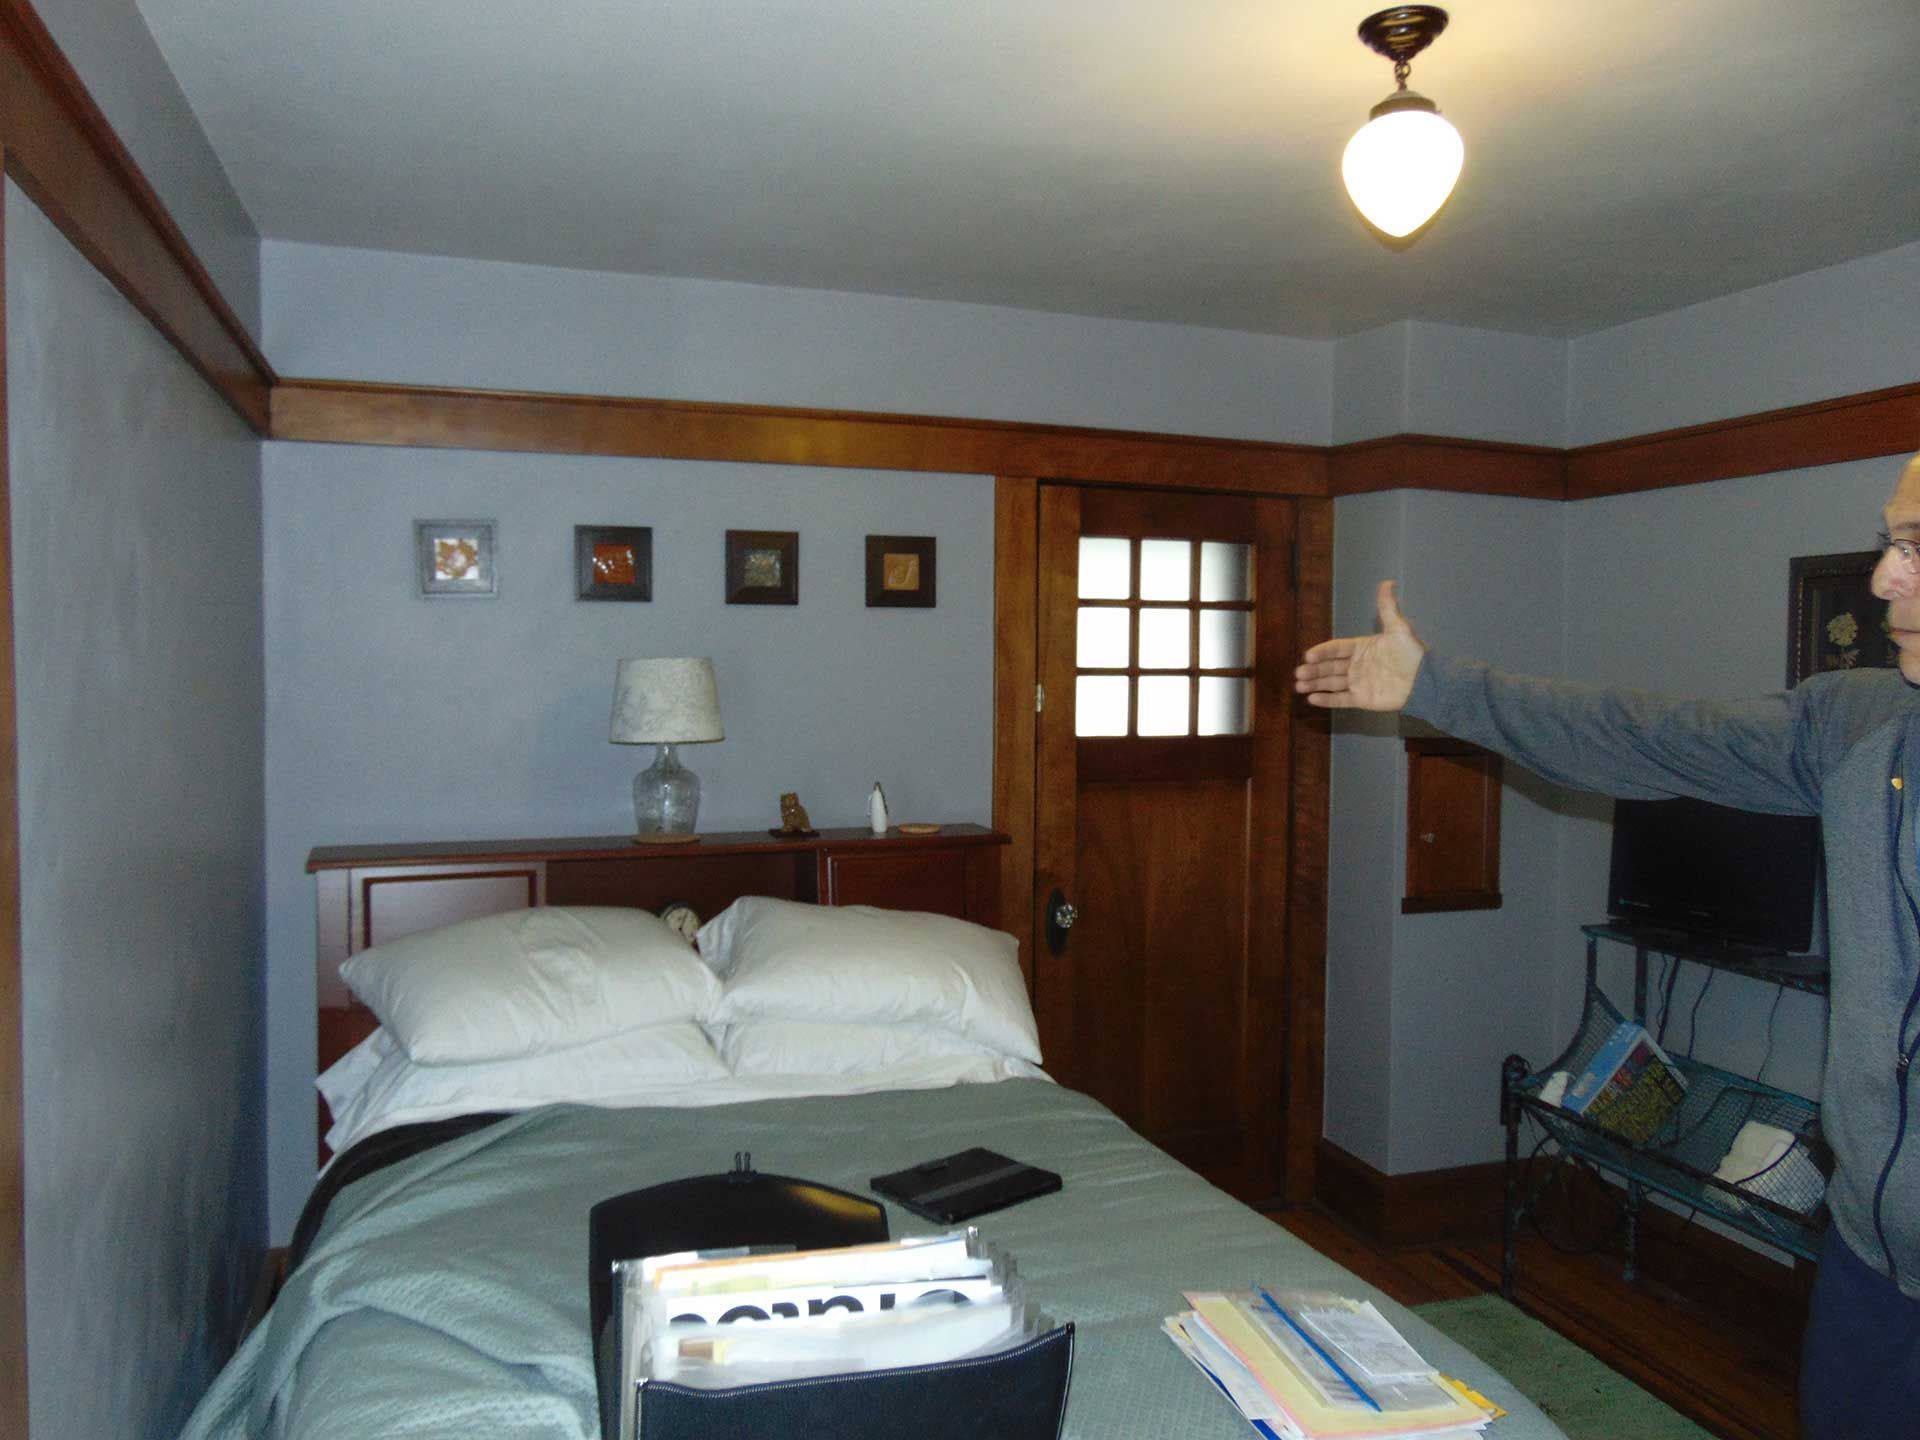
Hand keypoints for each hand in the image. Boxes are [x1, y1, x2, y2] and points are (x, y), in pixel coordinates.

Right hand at [1293, 580, 1424, 710]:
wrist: (1424, 681)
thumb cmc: (1411, 653)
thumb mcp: (1399, 628)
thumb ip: (1388, 607)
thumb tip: (1388, 582)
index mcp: (1361, 648)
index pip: (1336, 649)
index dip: (1322, 652)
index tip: (1308, 655)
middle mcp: (1356, 665)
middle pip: (1329, 667)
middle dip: (1313, 670)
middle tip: (1299, 673)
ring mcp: (1358, 682)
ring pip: (1331, 683)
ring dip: (1314, 684)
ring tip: (1298, 686)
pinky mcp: (1362, 699)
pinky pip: (1341, 700)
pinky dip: (1326, 700)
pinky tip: (1312, 699)